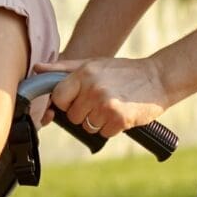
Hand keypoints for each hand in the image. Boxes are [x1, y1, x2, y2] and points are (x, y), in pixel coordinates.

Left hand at [48, 55, 170, 136]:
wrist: (158, 78)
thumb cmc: (123, 71)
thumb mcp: (93, 63)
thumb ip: (63, 68)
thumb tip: (37, 69)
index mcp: (84, 73)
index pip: (58, 98)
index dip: (66, 102)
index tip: (78, 99)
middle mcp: (93, 88)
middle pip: (72, 116)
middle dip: (83, 112)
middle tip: (101, 101)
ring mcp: (106, 105)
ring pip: (87, 126)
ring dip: (98, 121)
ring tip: (112, 106)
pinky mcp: (119, 119)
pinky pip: (103, 133)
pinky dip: (111, 128)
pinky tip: (121, 114)